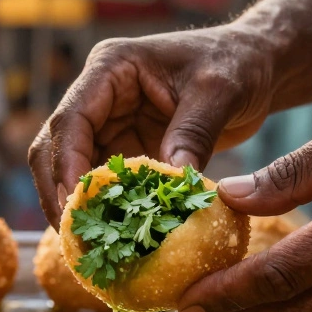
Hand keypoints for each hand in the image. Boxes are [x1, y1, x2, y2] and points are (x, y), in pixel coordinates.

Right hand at [29, 25, 277, 225]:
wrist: (255, 66)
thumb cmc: (236, 63)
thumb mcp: (219, 92)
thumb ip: (193, 132)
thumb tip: (170, 179)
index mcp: (110, 68)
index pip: (71, 118)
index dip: (66, 163)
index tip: (74, 203)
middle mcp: (99, 97)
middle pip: (56, 147)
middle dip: (59, 193)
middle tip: (74, 238)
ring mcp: (109, 125)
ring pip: (71, 171)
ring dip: (77, 207)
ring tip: (87, 248)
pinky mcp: (126, 150)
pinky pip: (105, 185)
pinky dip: (105, 211)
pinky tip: (112, 240)